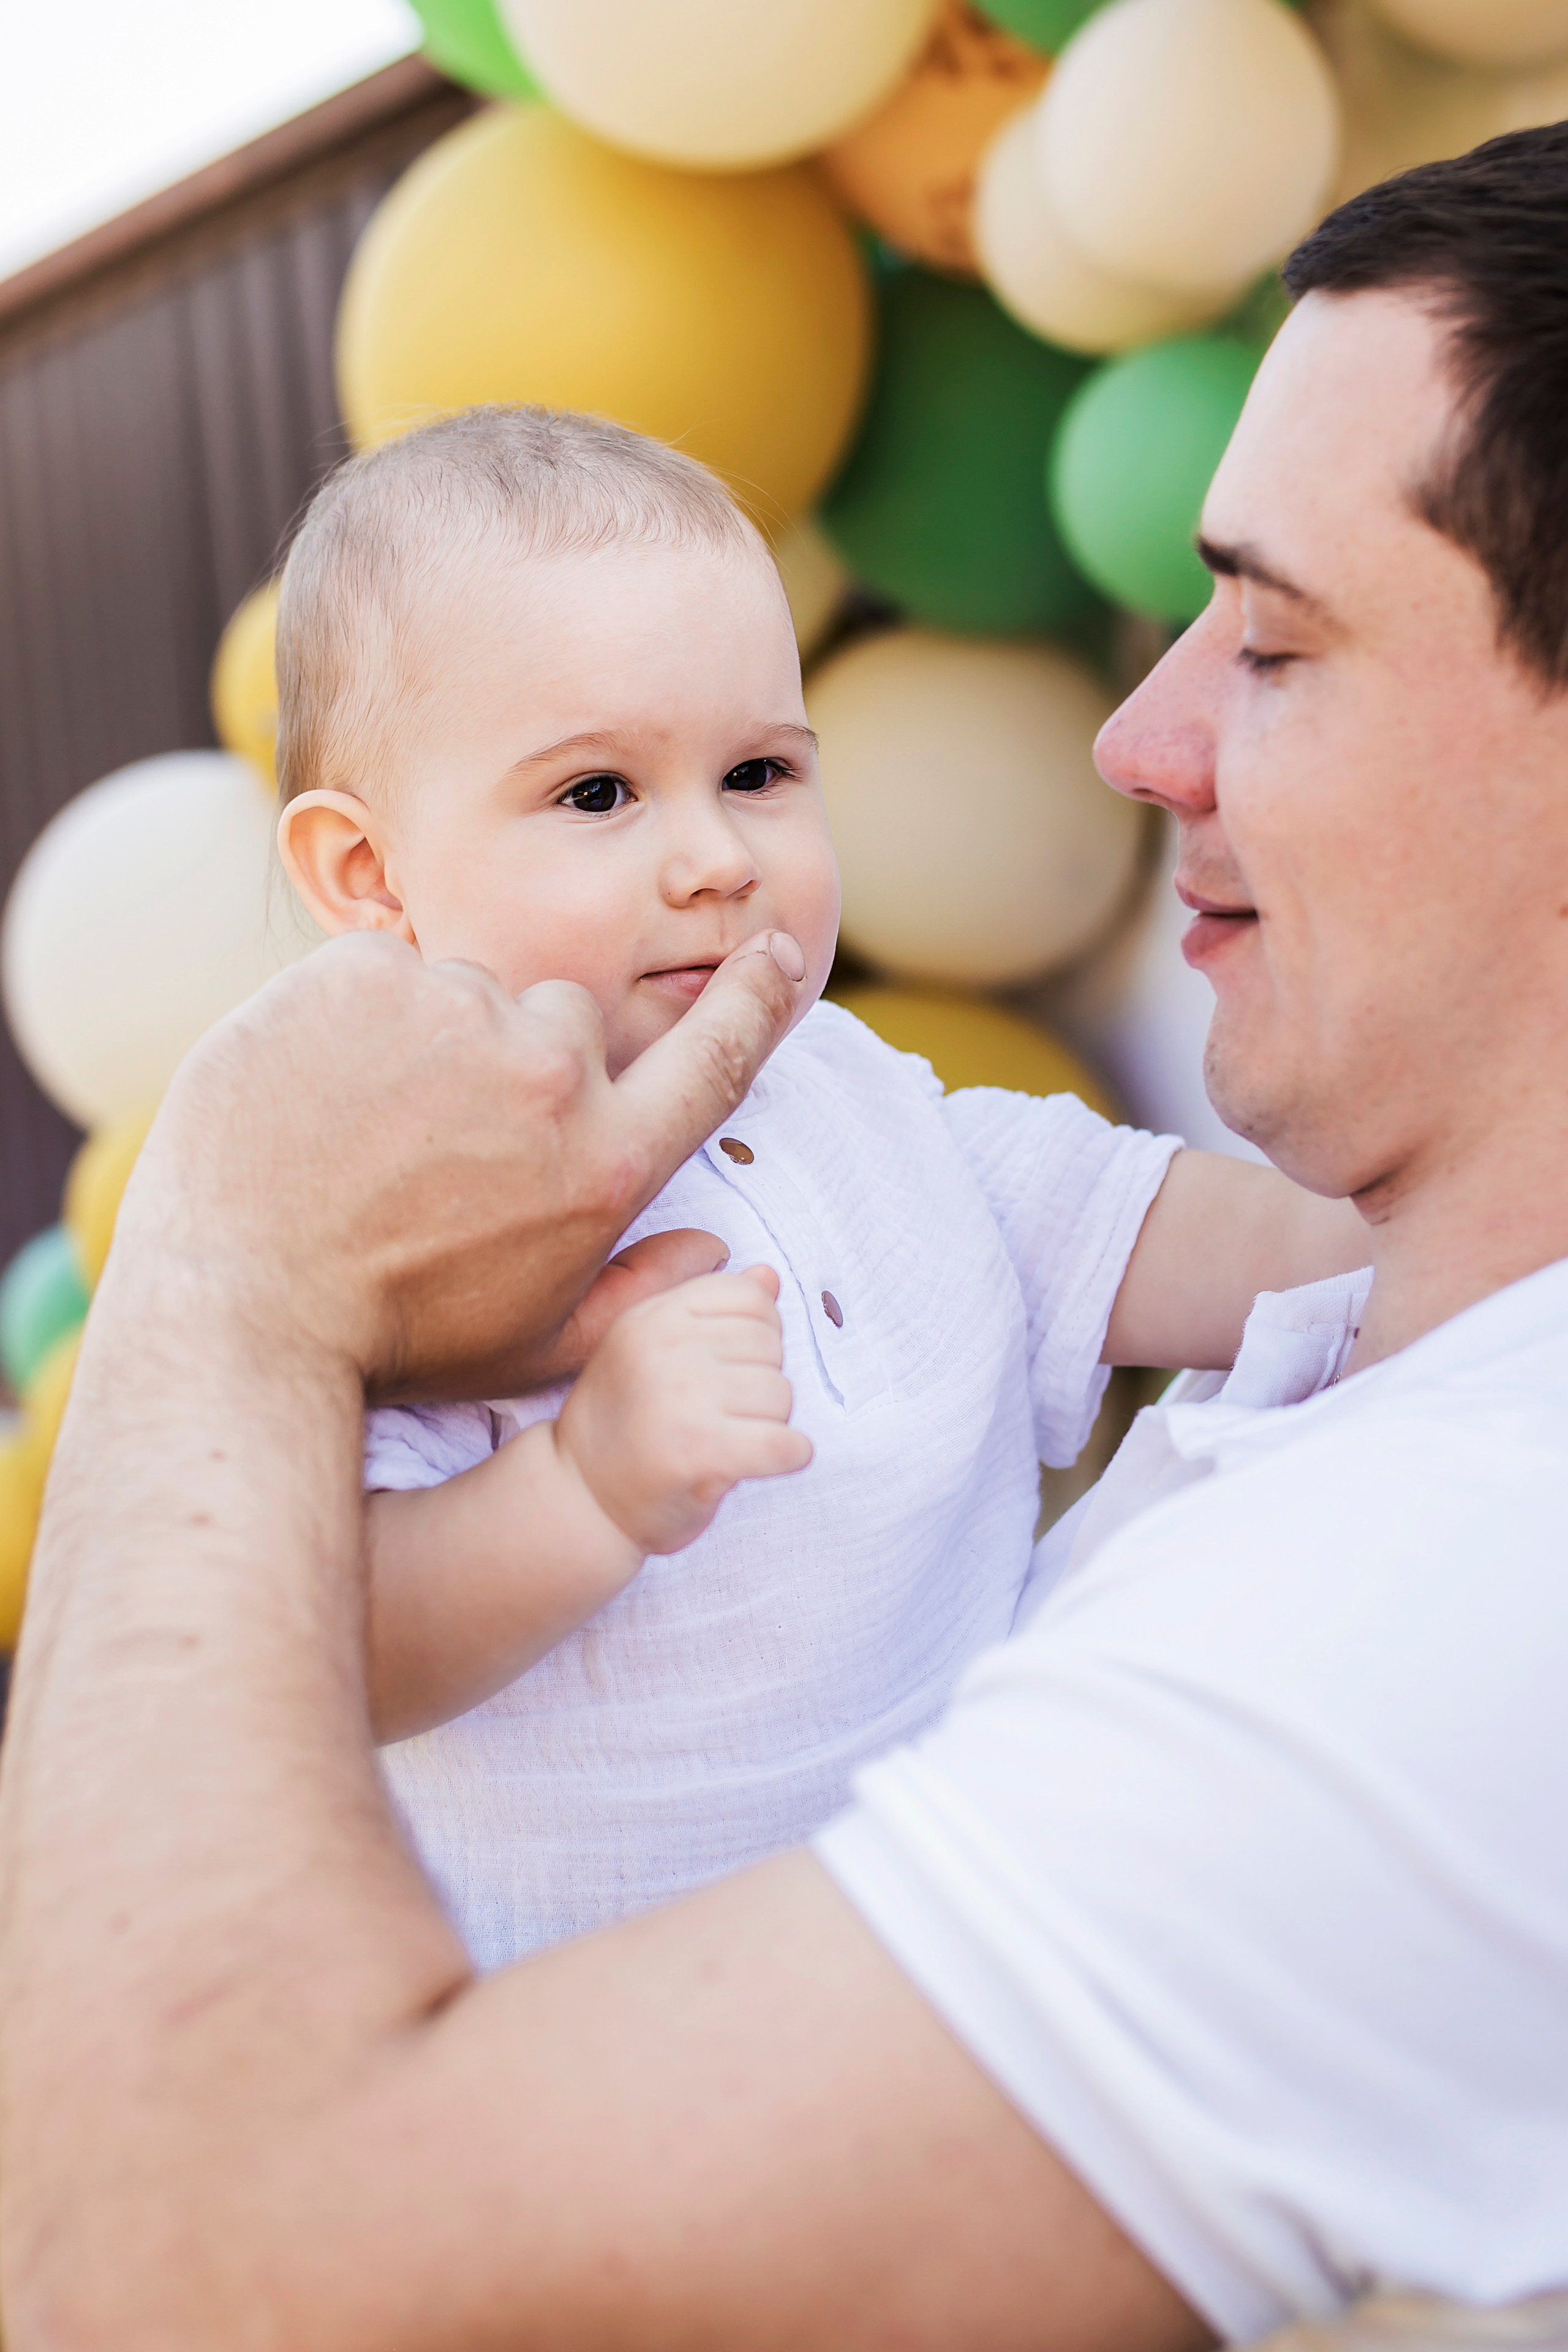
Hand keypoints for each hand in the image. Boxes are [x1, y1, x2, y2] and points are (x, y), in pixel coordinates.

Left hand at [105, 929, 804, 1399]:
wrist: (240, 1312)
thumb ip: (633, 1294)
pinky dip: (350, 1015)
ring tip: (360, 1129)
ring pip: (465, 992)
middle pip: (564, 1019)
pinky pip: (380, 967)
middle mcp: (551, 1077)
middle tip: (434, 1141)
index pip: (715, 1057)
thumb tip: (712, 1250)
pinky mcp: (362, 975)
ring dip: (427, 1040)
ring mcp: (455, 1015)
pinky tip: (315, 1091)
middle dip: (516, 1063)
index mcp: (607, 1163)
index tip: (773, 956)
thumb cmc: (391, 1340)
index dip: (752, 999)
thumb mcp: (533, 1347)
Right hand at [554, 1265, 813, 1554]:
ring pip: (781, 1395)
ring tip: (728, 1438)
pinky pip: (784, 1444)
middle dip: (761, 1382)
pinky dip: (789, 1455)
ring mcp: (680, 1399)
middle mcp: (663, 1348)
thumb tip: (768, 1276)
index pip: (750, 1296)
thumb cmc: (624, 1424)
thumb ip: (713, 1311)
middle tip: (724, 1413)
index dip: (759, 1332)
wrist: (581, 1496)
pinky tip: (766, 1460)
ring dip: (770, 1422)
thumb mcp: (655, 1350)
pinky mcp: (697, 1452)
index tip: (733, 1366)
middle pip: (770, 1345)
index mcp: (653, 1315)